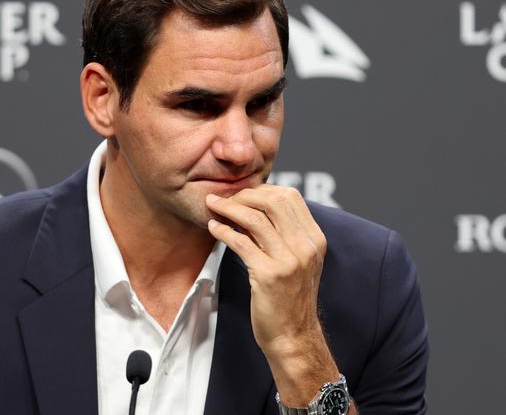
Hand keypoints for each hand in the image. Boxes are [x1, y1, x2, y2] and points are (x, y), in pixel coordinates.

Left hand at [206, 185, 340, 405]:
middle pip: (273, 201)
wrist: (292, 336)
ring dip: (228, 208)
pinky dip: (223, 230)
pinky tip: (213, 227)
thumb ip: (285, 234)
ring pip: (255, 218)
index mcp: (315, 239)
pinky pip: (241, 242)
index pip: (290, 197)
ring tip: (212, 206)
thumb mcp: (297, 260)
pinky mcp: (269, 275)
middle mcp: (306, 246)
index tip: (241, 194)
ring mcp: (289, 261)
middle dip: (243, 195)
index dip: (262, 189)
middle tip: (224, 198)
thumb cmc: (289, 297)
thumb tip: (256, 205)